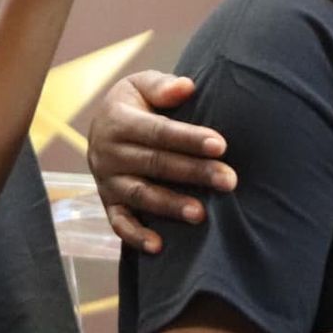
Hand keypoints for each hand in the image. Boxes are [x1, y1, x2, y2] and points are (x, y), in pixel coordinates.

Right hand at [86, 70, 233, 252]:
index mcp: (118, 120)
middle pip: (154, 163)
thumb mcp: (141, 86)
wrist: (102, 127)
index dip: (189, 139)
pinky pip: (119, 223)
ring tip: (201, 214)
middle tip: (229, 180)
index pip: (157, 131)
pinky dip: (136, 236)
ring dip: (169, 205)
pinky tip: (159, 246)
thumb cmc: (135, 105)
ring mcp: (107, 180)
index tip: (221, 145)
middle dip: (194, 172)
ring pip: (140, 194)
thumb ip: (162, 86)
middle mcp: (108, 152)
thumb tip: (186, 87)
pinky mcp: (108, 202)